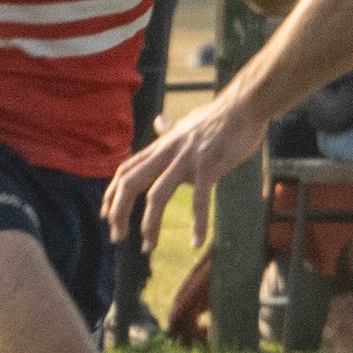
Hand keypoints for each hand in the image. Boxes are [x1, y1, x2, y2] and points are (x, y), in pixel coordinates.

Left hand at [102, 95, 267, 253]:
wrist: (245, 105)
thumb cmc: (219, 117)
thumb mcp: (187, 123)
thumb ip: (171, 128)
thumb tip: (160, 121)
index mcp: (162, 146)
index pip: (126, 170)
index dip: (112, 193)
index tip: (107, 216)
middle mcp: (169, 152)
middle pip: (130, 182)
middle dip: (118, 212)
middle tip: (117, 237)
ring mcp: (187, 159)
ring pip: (157, 195)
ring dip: (149, 224)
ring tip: (148, 246)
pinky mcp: (209, 165)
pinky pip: (200, 199)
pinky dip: (198, 223)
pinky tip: (197, 242)